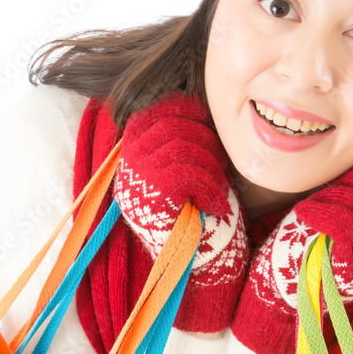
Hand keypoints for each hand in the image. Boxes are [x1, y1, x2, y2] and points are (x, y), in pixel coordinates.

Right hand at [117, 90, 231, 219]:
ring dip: (212, 167)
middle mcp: (129, 158)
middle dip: (206, 140)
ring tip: (220, 187)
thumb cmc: (186, 206)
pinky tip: (217, 206)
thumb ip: (179, 136)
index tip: (207, 118)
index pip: (156, 110)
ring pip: (184, 148)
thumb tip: (197, 100)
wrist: (182, 253)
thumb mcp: (178, 164)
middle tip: (223, 164)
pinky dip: (211, 189)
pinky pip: (190, 174)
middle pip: (173, 125)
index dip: (184, 108)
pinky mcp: (152, 191)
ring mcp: (138, 174)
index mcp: (132, 147)